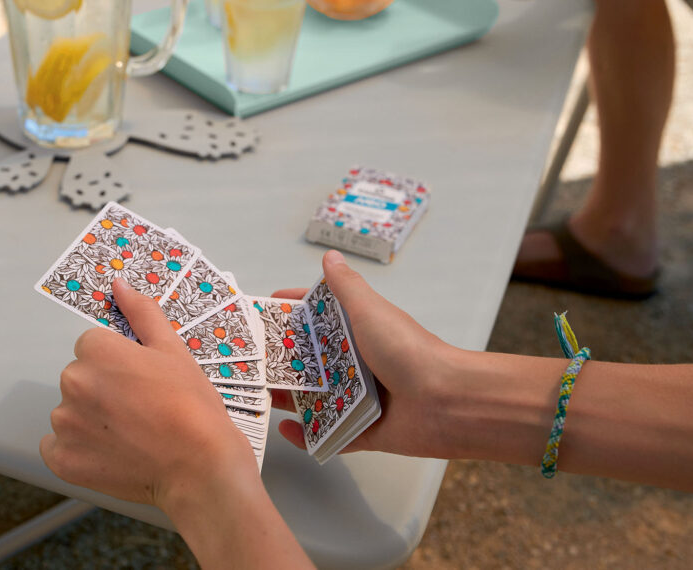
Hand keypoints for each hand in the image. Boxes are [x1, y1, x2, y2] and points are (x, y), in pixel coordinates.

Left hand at [40, 278, 259, 515]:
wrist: (200, 466)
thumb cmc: (191, 406)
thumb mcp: (173, 350)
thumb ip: (141, 313)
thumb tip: (119, 284)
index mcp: (96, 351)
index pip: (93, 346)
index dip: (119, 363)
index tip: (141, 382)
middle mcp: (73, 383)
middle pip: (80, 378)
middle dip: (103, 390)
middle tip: (141, 409)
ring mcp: (65, 424)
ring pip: (70, 412)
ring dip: (91, 420)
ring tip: (130, 435)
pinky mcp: (63, 459)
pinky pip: (57, 447)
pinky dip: (78, 450)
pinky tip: (109, 453)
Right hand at [271, 251, 465, 458]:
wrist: (444, 401)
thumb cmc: (406, 349)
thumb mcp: (370, 311)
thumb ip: (346, 287)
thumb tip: (330, 256)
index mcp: (357, 333)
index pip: (316, 320)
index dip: (290, 316)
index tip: (261, 314)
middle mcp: (356, 364)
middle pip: (309, 362)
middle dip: (279, 361)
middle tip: (247, 362)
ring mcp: (357, 398)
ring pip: (313, 398)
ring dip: (288, 398)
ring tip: (257, 396)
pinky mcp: (361, 429)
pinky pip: (327, 435)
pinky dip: (306, 435)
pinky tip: (285, 430)